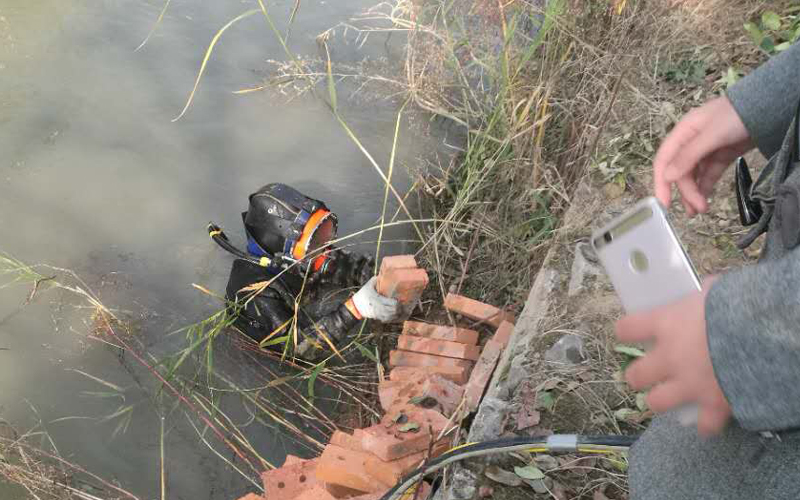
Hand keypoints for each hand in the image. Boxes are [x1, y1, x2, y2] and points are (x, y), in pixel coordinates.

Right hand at [352, 277, 398, 321]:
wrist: (355, 306)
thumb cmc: (363, 294)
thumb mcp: (368, 285)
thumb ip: (376, 279)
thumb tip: (383, 274)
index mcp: (377, 299)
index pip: (392, 303)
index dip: (398, 302)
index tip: (399, 299)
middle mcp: (379, 308)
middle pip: (393, 311)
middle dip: (400, 308)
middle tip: (402, 304)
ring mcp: (378, 314)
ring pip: (391, 317)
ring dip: (397, 314)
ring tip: (401, 309)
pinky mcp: (378, 317)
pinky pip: (388, 320)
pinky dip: (393, 318)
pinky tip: (396, 315)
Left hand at [615, 277, 732, 435]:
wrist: (763, 334)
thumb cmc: (736, 305)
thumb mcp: (713, 291)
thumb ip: (700, 297)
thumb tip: (703, 294)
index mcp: (666, 325)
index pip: (627, 329)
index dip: (627, 331)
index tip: (629, 333)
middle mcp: (669, 358)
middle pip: (635, 374)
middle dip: (639, 374)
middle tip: (648, 371)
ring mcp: (689, 384)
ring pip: (657, 402)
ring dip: (662, 399)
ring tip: (669, 395)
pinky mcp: (714, 404)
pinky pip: (704, 424)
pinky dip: (707, 423)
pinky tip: (708, 420)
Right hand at [654, 96, 753, 215]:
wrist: (768, 108)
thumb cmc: (735, 116)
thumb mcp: (711, 135)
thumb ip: (689, 156)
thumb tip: (667, 177)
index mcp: (682, 133)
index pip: (664, 160)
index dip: (661, 182)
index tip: (664, 204)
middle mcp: (690, 143)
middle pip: (681, 172)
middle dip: (687, 191)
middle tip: (697, 209)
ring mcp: (706, 150)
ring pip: (694, 175)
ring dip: (694, 193)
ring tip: (701, 210)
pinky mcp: (720, 156)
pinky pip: (708, 175)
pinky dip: (706, 187)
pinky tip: (706, 199)